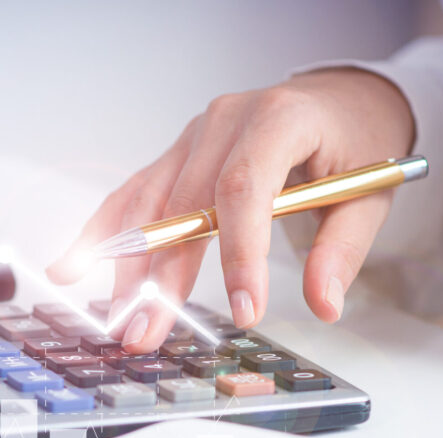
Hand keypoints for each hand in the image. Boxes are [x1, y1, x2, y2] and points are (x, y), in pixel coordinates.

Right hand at [46, 68, 414, 351]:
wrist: (341, 99)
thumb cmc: (355, 140)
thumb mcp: (369, 192)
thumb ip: (342, 249)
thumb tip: (323, 304)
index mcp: (278, 119)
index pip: (245, 188)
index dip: (239, 252)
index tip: (243, 309)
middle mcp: (226, 121)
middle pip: (185, 203)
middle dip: (164, 275)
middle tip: (148, 332)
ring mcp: (195, 135)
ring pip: (150, 202)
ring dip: (128, 265)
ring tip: (117, 319)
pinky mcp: (179, 154)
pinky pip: (136, 193)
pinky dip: (105, 231)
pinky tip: (73, 265)